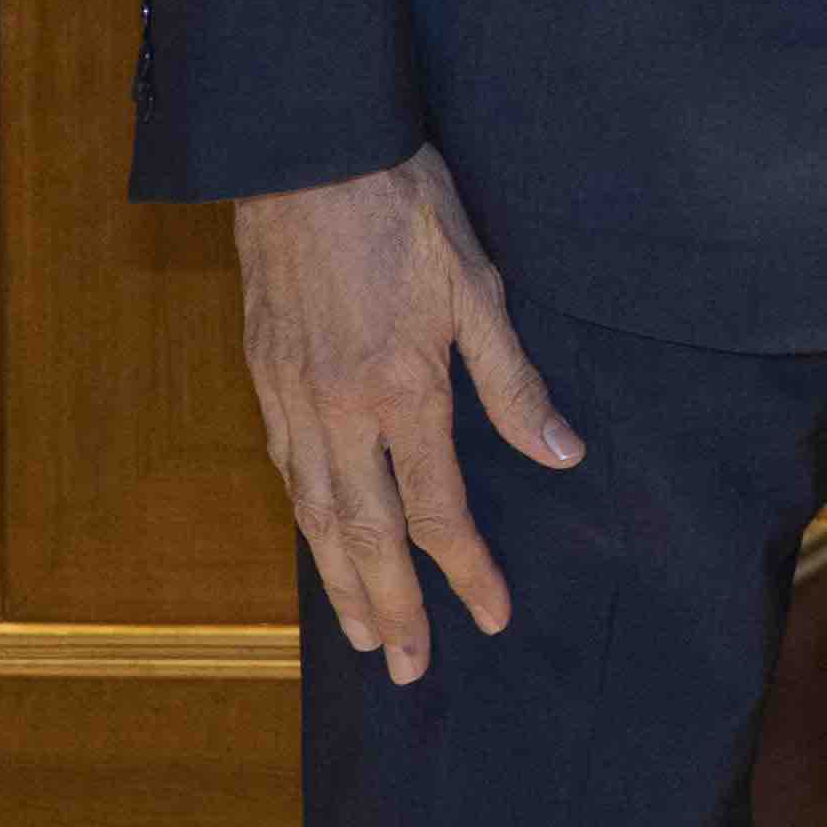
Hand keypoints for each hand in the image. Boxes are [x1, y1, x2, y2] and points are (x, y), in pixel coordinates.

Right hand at [231, 144, 583, 683]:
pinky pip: (287, 471)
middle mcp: (340, 411)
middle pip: (366, 535)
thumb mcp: (477, 284)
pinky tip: (316, 540)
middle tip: (410, 670)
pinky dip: (303, 522)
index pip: (439, 509)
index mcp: (402, 391)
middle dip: (393, 607)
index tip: (491, 616)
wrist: (306, 156)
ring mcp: (293, 399)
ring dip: (340, 582)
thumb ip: (512, 379)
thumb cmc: (403, 208)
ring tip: (362, 634)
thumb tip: (561, 452)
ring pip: (315, 515)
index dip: (467, 570)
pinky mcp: (264, 377)